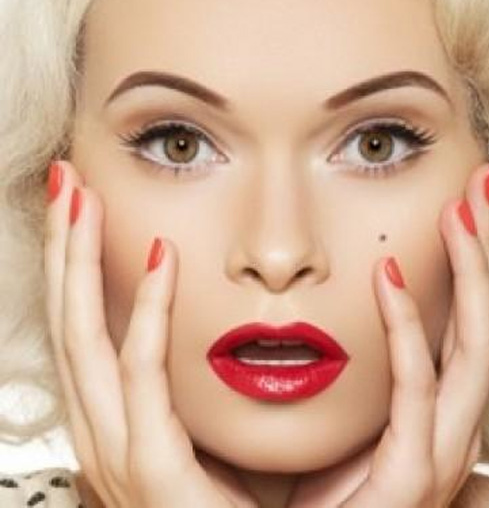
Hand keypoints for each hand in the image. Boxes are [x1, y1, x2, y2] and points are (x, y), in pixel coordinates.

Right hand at [44, 161, 256, 507]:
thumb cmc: (252, 507)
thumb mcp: (217, 430)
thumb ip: (202, 381)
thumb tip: (215, 326)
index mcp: (120, 424)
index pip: (87, 330)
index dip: (79, 268)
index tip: (87, 211)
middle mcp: (106, 434)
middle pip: (71, 322)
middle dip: (65, 248)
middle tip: (68, 184)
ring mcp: (120, 455)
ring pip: (85, 337)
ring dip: (80, 262)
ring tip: (80, 197)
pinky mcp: (152, 470)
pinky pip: (142, 375)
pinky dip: (149, 313)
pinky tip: (164, 257)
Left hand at [288, 163, 488, 507]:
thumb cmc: (303, 484)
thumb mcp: (329, 404)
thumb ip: (342, 356)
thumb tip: (330, 300)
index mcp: (425, 403)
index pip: (461, 319)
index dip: (468, 262)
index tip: (457, 204)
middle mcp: (443, 421)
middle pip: (480, 320)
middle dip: (487, 252)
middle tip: (480, 186)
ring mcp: (435, 449)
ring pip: (473, 347)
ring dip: (471, 273)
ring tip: (461, 211)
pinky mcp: (411, 476)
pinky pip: (416, 390)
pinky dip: (407, 329)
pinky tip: (384, 277)